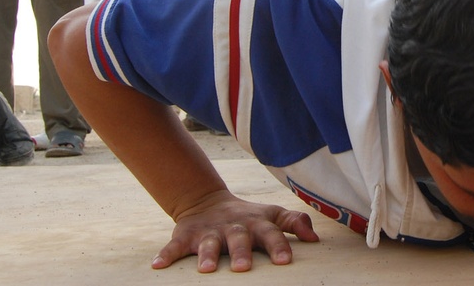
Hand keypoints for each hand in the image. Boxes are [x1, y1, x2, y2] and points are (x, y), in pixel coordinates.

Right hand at [152, 190, 318, 272]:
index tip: (286, 261)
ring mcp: (209, 232)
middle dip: (241, 253)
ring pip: (208, 245)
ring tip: (205, 270)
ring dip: (206, 256)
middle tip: (243, 269)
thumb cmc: (249, 217)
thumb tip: (315, 238)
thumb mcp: (271, 215)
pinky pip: (174, 246)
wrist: (207, 202)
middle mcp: (234, 227)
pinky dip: (166, 254)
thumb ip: (294, 222)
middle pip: (239, 239)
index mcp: (256, 224)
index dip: (279, 246)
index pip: (271, 233)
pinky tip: (158, 265)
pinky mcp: (186, 236)